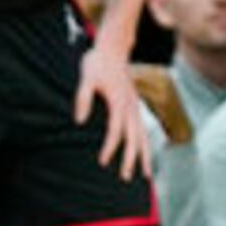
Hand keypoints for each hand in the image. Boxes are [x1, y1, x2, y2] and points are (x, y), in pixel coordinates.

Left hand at [74, 43, 151, 175]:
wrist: (113, 47)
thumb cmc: (97, 62)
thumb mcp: (86, 77)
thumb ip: (83, 98)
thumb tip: (79, 121)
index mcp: (119, 102)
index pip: (116, 130)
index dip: (110, 147)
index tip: (103, 162)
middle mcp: (130, 107)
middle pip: (134, 138)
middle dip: (132, 159)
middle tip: (127, 178)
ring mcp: (135, 106)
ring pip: (143, 136)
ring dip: (144, 156)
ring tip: (145, 175)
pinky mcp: (134, 105)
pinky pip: (142, 129)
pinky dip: (145, 144)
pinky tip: (143, 155)